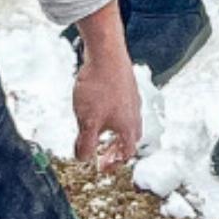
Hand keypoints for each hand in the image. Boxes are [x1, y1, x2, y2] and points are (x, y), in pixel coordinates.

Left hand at [71, 6, 141, 168]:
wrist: (106, 52)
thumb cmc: (98, 87)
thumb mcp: (87, 122)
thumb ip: (85, 144)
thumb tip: (83, 160)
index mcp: (128, 127)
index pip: (126, 154)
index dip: (114, 163)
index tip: (102, 167)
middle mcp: (134, 114)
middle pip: (129, 139)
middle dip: (116, 148)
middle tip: (102, 152)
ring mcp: (132, 98)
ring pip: (126, 121)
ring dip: (113, 130)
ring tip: (97, 129)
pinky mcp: (126, 85)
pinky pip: (121, 105)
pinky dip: (111, 113)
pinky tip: (97, 106)